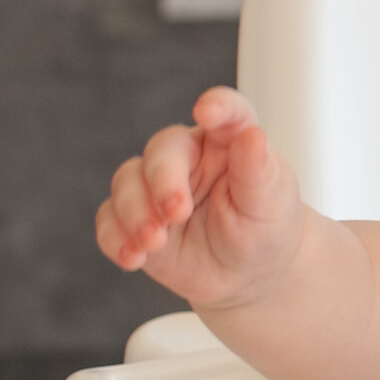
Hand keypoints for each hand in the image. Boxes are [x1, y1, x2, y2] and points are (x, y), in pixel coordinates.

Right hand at [95, 87, 302, 310]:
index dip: (217, 105)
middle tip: (176, 213)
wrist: (248, 274)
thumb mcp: (270, 202)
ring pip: (127, 182)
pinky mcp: (134, 219)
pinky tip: (133, 257)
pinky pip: (109, 220)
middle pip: (161, 150)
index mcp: (229, 141)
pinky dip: (115, 238)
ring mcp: (156, 186)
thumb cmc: (265, 228)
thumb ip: (258, 170)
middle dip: (162, 181)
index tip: (207, 112)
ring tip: (154, 243)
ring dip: (134, 212)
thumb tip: (253, 136)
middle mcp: (189, 156)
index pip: (227, 112)